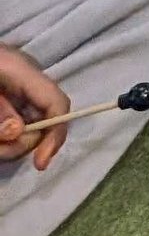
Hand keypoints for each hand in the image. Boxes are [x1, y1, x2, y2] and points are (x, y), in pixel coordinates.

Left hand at [0, 42, 70, 172]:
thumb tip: (16, 132)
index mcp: (22, 72)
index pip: (56, 104)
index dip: (54, 135)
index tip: (38, 164)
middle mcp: (25, 82)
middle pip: (40, 123)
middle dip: (17, 144)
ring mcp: (15, 90)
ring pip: (23, 129)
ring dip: (5, 143)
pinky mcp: (4, 101)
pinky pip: (10, 124)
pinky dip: (1, 135)